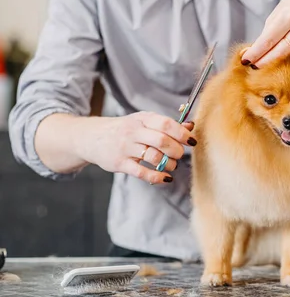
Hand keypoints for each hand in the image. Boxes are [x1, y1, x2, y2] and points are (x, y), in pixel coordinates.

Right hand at [78, 112, 195, 183]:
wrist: (92, 137)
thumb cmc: (125, 129)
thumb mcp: (143, 121)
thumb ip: (166, 125)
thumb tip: (191, 126)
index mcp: (142, 118)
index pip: (165, 124)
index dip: (182, 133)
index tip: (191, 141)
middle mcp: (133, 131)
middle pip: (161, 140)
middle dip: (176, 150)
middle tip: (179, 154)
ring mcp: (125, 148)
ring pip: (154, 157)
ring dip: (169, 164)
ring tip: (172, 165)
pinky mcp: (120, 163)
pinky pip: (142, 172)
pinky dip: (158, 177)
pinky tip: (166, 178)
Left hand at [241, 0, 289, 67]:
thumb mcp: (282, 8)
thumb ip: (270, 28)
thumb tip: (256, 49)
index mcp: (289, 15)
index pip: (268, 40)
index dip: (256, 52)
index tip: (246, 60)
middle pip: (280, 52)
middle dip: (264, 61)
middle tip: (253, 66)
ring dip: (278, 55)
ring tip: (270, 54)